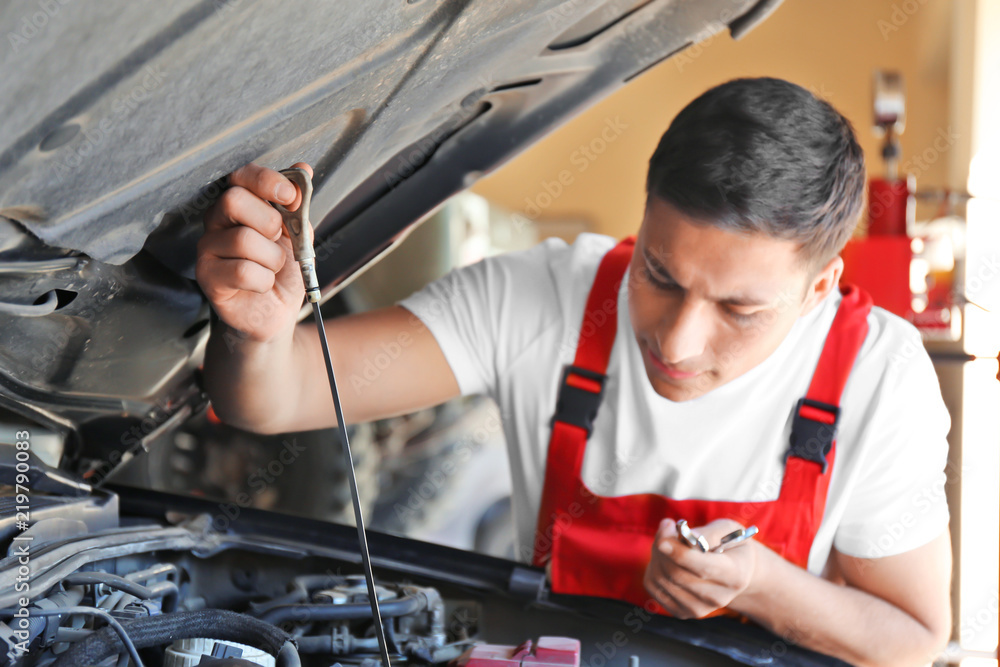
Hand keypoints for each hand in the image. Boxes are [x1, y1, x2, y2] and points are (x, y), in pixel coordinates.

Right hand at [196, 162, 312, 342]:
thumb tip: (302, 168)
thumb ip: (297, 205)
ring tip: (272, 269)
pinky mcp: (207, 277)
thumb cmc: (283, 272)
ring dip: (272, 258)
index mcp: (240, 205)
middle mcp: (217, 222)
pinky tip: (262, 284)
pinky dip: (263, 280)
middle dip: (269, 222)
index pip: (242, 175)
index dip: (267, 181)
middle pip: (233, 200)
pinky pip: (241, 270)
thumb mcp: (298, 235)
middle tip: (278, 241)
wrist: (277, 312)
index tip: (290, 197)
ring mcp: (208, 248)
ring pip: (243, 239)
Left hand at [643, 518, 758, 618]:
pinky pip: (653, 587)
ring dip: (657, 555)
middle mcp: (718, 598)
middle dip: (663, 546)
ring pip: (662, 580)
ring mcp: (699, 609)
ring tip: (668, 540)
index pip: (703, 568)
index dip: (680, 554)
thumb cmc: (730, 545)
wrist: (735, 574)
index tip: (662, 541)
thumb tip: (685, 535)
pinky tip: (664, 557)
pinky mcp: (681, 612)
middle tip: (666, 527)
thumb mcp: (727, 530)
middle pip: (677, 574)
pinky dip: (652, 568)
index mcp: (735, 576)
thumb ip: (707, 532)